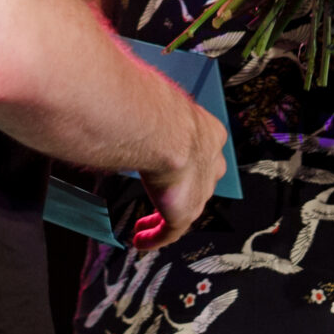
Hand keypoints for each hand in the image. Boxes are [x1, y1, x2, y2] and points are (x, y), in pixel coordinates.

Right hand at [133, 98, 229, 251]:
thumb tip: (122, 91)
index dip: (186, 159)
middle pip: (201, 180)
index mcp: (209, 131)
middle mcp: (210, 163)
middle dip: (180, 191)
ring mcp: (200, 190)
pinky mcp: (184, 213)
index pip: (204, 148)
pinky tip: (139, 242)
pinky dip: (154, 238)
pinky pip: (169, 232)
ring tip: (143, 227)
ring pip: (185, 208)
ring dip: (163, 218)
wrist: (164, 129)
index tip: (166, 164)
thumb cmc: (154, 104)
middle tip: (160, 197)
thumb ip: (144, 103)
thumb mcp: (155, 98)